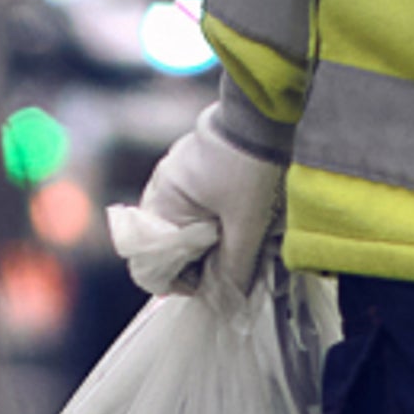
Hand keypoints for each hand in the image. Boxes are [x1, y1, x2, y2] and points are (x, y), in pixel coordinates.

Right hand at [128, 112, 283, 298]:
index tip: (214, 285)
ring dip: (206, 240)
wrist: (262, 113)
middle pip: (167, 248)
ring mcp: (170, 177)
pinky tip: (237, 215)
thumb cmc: (251, 166)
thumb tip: (229, 299)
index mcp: (161, 207)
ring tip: (239, 236)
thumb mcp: (247, 223)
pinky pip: (190, 204)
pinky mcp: (187, 166)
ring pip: (180, 226)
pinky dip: (209, 218)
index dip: (182, 284)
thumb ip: (235, 266)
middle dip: (199, 262)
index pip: (150, 266)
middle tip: (234, 260)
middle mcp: (157, 192)